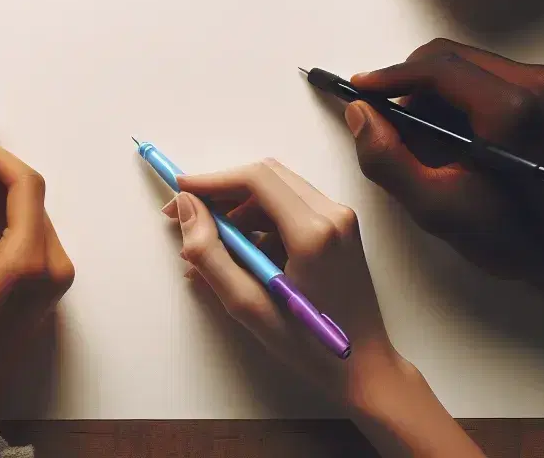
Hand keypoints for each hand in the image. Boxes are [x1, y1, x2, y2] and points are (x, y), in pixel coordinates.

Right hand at [164, 159, 392, 402]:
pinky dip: (262, 223)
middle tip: (189, 216)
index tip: (180, 190)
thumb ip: (210, 253)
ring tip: (212, 249)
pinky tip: (243, 256)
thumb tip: (187, 208)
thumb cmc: (307, 345)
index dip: (212, 180)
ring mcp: (342, 219)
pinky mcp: (341, 229)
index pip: (256, 179)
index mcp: (314, 232)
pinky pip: (292, 209)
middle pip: (267, 177)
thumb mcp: (247, 305)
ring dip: (241, 211)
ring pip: (279, 191)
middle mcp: (333, 214)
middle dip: (224, 192)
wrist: (364, 366)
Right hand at [344, 38, 543, 286]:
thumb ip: (387, 159)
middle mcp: (534, 84)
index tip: (358, 88)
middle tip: (389, 121)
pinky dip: (459, 95)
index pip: (437, 68)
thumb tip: (360, 112)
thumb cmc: (510, 237)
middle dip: (410, 82)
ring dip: (434, 89)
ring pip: (467, 63)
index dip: (390, 75)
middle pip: (450, 57)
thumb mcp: (436, 207)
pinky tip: (453, 133)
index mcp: (511, 109)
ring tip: (422, 134)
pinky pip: (487, 74)